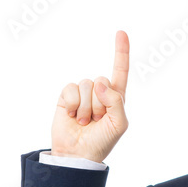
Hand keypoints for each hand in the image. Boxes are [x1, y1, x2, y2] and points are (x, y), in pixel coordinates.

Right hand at [51, 30, 129, 161]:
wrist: (78, 154)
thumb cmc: (101, 142)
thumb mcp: (119, 125)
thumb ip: (117, 102)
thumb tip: (101, 82)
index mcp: (116, 98)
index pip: (120, 71)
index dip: (121, 52)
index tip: (121, 32)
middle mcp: (99, 92)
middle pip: (101, 80)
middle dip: (100, 103)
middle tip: (96, 120)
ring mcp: (82, 94)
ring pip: (86, 85)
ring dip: (86, 107)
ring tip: (84, 121)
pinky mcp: (66, 96)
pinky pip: (71, 89)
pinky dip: (72, 104)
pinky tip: (71, 116)